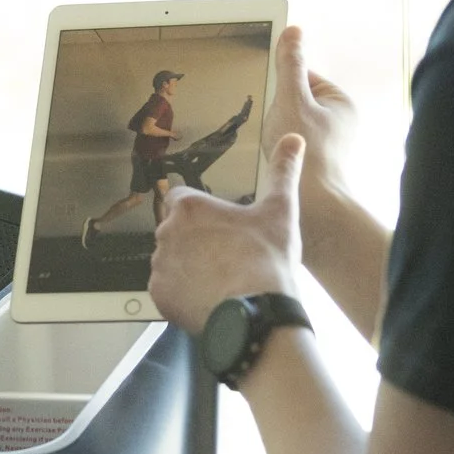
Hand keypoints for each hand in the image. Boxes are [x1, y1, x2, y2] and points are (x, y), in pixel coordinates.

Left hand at [149, 134, 305, 334]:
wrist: (257, 314)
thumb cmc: (266, 260)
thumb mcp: (281, 210)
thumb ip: (283, 171)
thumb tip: (294, 139)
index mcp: (191, 208)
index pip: (180, 199)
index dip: (200, 212)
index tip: (219, 225)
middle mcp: (167, 233)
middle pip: (176, 231)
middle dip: (196, 241)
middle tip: (227, 256)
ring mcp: (160, 266)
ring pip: (171, 261)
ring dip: (189, 267)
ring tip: (222, 280)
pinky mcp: (159, 296)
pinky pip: (167, 290)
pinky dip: (183, 294)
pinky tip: (210, 298)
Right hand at [263, 26, 358, 238]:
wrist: (314, 207)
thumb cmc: (307, 152)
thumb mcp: (291, 98)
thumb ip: (289, 64)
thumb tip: (293, 31)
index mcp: (341, 102)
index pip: (303, 77)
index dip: (282, 88)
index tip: (277, 104)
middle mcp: (339, 123)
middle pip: (293, 103)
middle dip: (277, 113)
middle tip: (274, 128)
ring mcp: (328, 145)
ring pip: (287, 127)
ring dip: (275, 133)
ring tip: (275, 148)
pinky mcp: (315, 164)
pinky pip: (287, 148)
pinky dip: (278, 152)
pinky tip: (275, 163)